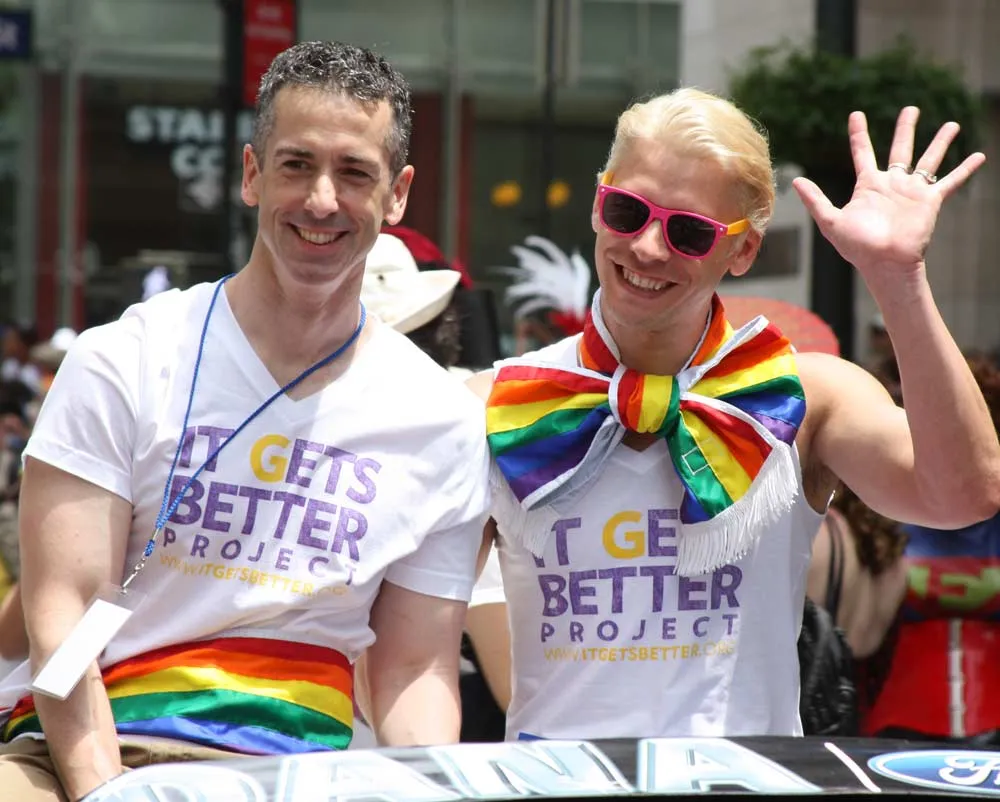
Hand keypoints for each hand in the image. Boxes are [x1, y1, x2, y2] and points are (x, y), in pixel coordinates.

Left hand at [792, 106, 984, 277]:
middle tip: (911, 109)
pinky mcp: (930, 201)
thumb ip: (816, 200)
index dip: (859, 133)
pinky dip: (965, 169)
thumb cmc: (857, 246)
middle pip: (900, 148)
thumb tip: (795, 181)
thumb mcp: (831, 221)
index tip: (856, 114)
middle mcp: (892, 184)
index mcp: (868, 186)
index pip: (863, 152)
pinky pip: (950, 181)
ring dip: (940, 142)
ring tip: (951, 125)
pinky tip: (979, 155)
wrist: (885, 262)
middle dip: (906, 128)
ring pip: (929, 159)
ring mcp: (912, 191)